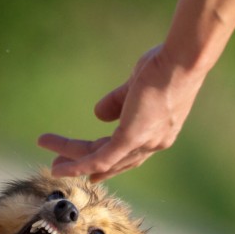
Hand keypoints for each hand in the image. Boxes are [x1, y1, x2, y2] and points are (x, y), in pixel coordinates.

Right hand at [36, 45, 205, 181]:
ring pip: (101, 159)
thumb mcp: (137, 84)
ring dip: (74, 161)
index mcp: (158, 131)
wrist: (182, 59)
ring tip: (51, 163)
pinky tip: (60, 167)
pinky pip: (100, 158)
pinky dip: (78, 164)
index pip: (130, 155)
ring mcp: (144, 143)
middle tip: (59, 167)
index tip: (92, 174)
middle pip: (113, 161)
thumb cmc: (166, 63)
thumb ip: (119, 101)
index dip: (110, 165)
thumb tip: (98, 114)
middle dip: (85, 165)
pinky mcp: (132, 137)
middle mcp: (153, 143)